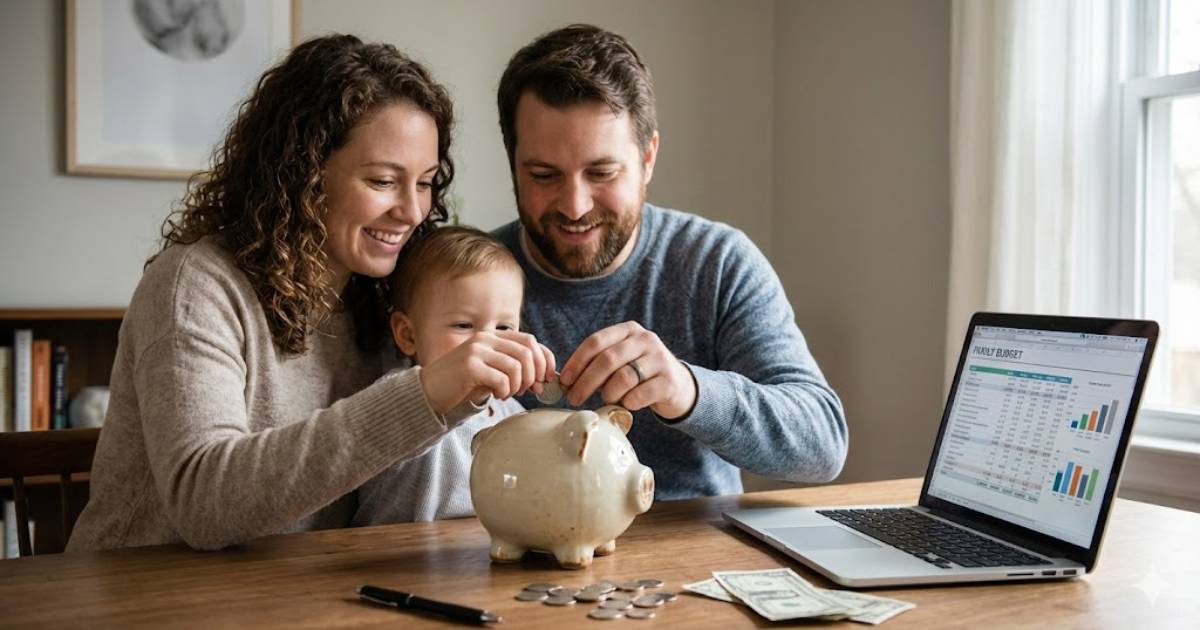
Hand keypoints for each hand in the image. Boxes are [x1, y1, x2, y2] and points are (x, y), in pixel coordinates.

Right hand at [419, 331, 555, 415]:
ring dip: (518, 385)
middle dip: (534, 375)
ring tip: (508, 393)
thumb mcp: (490, 370)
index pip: (530, 340)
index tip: (547, 378)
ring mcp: (476, 351)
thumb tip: (543, 377)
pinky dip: (505, 391)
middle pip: (527, 352)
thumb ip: (512, 367)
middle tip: (529, 390)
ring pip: (516, 367)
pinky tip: (496, 396)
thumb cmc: (462, 383)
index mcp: (492, 336)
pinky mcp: (469, 366)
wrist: (429, 391)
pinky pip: (501, 379)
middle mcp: (485, 339)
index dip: (544, 359)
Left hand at [559, 321, 696, 419]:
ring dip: (608, 393)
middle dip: (586, 381)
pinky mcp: (669, 381)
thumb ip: (598, 364)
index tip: (564, 380)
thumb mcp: (622, 360)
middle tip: (574, 398)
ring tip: (606, 399)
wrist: (678, 386)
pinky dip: (626, 403)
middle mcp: (645, 339)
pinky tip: (626, 404)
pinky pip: (638, 395)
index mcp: (628, 330)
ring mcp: (659, 359)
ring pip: (623, 377)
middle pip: (607, 359)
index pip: (596, 341)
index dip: (577, 361)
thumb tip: (566, 381)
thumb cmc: (639, 375)